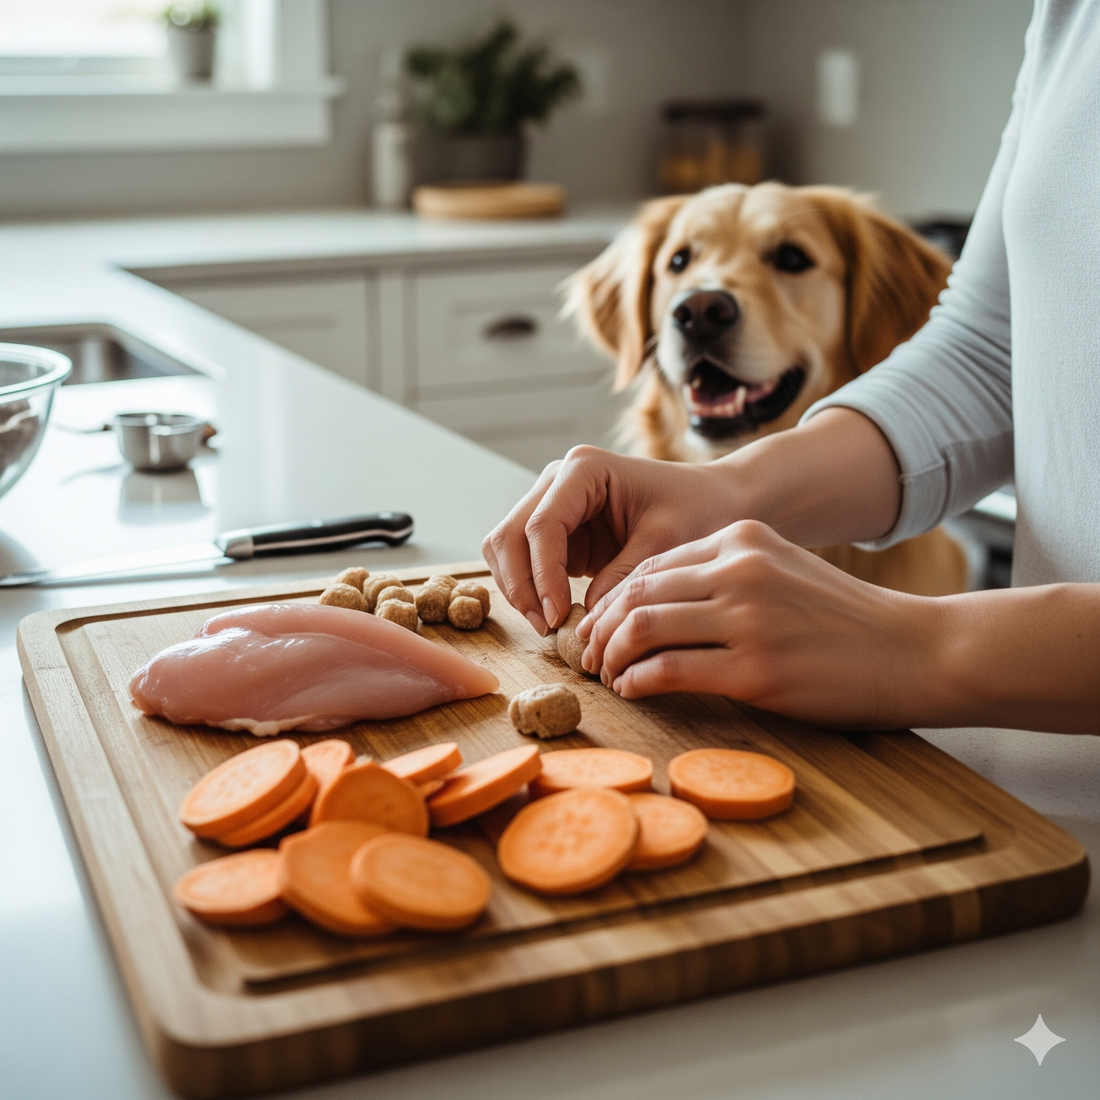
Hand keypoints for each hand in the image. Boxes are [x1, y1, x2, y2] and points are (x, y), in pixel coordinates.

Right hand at [481, 446, 738, 634]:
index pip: (542, 524)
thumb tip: (584, 621)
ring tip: (550, 627)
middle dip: (522, 586)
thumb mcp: (666, 544)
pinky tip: (555, 618)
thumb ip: (622, 578)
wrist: (714, 501)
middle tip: (548, 628)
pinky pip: (524, 563)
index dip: (544, 574)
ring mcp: (552, 505)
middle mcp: (558, 481)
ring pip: (506, 549)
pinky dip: (530, 591)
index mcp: (584, 469)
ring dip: (519, 590)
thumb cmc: (698, 510)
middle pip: (510, 535)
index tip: (559, 616)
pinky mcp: (558, 533)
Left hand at [578, 520, 937, 728]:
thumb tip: (655, 604)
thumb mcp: (783, 570)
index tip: (599, 626)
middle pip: (636, 593)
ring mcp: (747, 617)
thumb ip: (725, 574)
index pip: (651, 565)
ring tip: (607, 675)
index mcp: (742, 538)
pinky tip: (632, 691)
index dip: (613, 599)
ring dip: (611, 656)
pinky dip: (637, 681)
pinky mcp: (754, 669)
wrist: (915, 650)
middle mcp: (739, 569)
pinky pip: (667, 670)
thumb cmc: (845, 619)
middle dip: (600, 628)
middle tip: (588, 655)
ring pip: (642, 628)